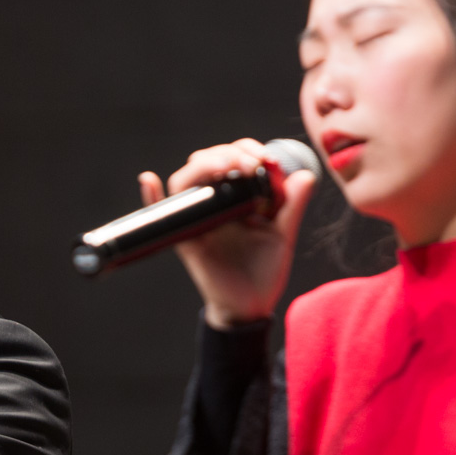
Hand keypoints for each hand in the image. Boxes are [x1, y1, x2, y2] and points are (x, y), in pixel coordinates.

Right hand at [137, 140, 316, 329]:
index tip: (265, 157)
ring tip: (224, 167)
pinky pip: (162, 215)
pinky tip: (148, 179)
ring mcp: (198, 219)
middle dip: (227, 154)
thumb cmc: (264, 269)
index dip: (245, 149)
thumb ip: (292, 206)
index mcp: (237, 197)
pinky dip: (150, 196)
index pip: (233, 159)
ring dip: (202, 165)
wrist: (250, 305)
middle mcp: (214, 203)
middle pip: (208, 162)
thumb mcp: (283, 234)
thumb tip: (306, 175)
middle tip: (248, 164)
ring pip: (187, 180)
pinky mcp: (186, 239)